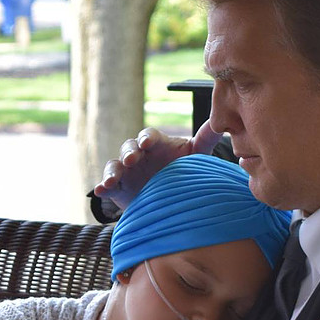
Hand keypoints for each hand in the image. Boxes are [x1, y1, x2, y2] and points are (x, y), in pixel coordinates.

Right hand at [93, 122, 224, 210]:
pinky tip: (101, 190)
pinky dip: (102, 186)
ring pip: (114, 165)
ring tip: (112, 180)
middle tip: (133, 160)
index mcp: (156, 144)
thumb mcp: (195, 155)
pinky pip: (106, 184)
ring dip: (112, 171)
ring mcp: (126, 171)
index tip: (147, 143)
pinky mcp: (117, 187)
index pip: (149, 135)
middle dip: (129, 153)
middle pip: (128, 147)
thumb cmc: (183, 169)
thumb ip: (206, 138)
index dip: (147, 137)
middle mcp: (138, 154)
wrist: (172, 197)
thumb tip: (219, 122)